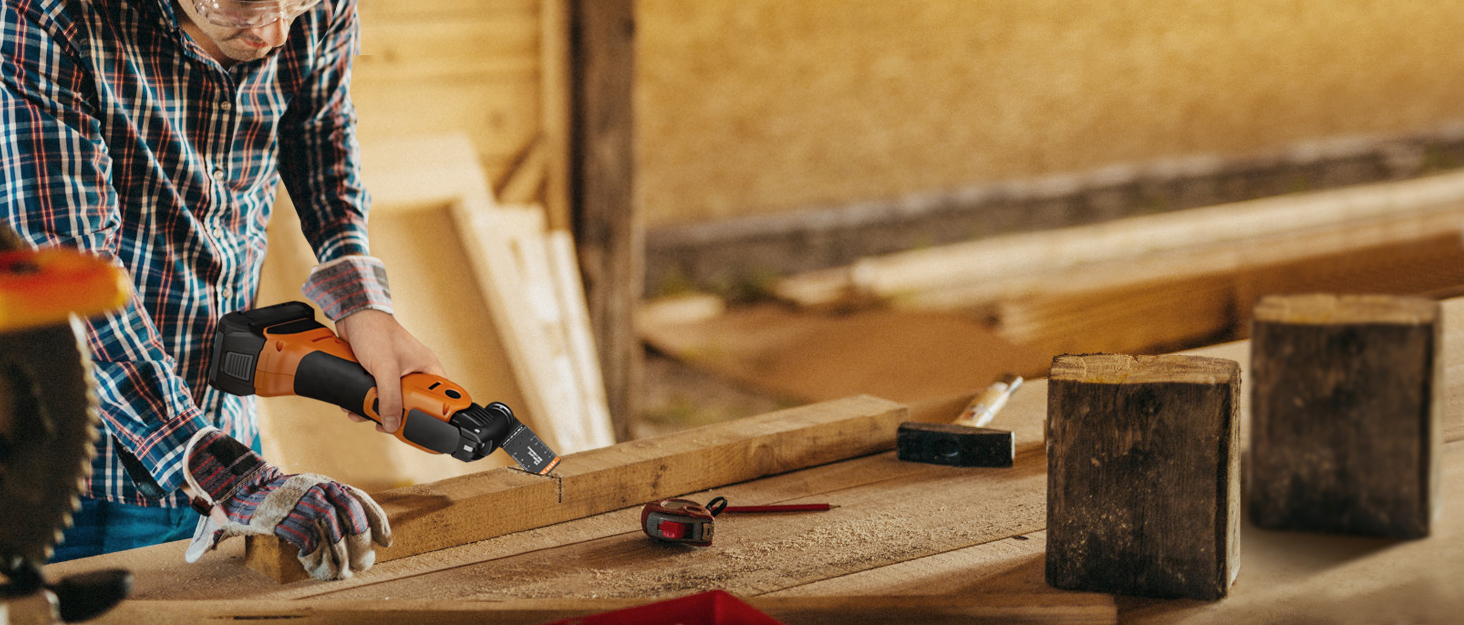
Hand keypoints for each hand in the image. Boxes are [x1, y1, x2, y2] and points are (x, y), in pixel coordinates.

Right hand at [182, 429, 390, 580]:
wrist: (242, 489)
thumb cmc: (279, 496)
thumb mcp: (310, 490)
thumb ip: (331, 503)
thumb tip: (360, 528)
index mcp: (327, 483)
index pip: (361, 500)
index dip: (378, 522)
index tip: (387, 542)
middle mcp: (319, 491)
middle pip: (354, 519)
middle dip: (363, 545)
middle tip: (365, 564)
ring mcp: (303, 505)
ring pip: (335, 535)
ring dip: (342, 558)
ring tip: (343, 573)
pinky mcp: (287, 521)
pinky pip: (311, 545)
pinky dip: (316, 560)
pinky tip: (314, 567)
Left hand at [334, 309, 443, 432]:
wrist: (352, 317)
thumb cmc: (376, 331)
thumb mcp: (385, 368)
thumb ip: (390, 398)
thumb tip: (392, 423)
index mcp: (428, 368)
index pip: (440, 398)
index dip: (434, 415)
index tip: (423, 430)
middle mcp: (415, 373)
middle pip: (413, 406)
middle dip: (395, 416)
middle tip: (384, 423)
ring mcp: (397, 375)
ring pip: (392, 403)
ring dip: (375, 411)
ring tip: (363, 413)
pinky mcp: (379, 376)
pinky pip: (377, 397)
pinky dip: (365, 403)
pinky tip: (354, 405)